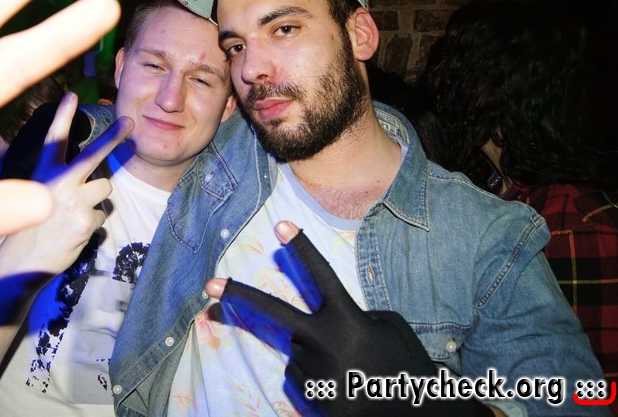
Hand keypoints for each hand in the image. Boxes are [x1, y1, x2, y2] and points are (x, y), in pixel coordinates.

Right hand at [0, 93, 132, 276]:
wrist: (23, 261)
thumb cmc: (31, 226)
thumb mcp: (36, 193)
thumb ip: (63, 179)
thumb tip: (95, 172)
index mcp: (44, 171)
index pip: (55, 138)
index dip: (63, 115)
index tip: (72, 94)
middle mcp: (59, 181)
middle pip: (94, 154)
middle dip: (114, 136)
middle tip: (131, 122)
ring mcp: (73, 200)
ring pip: (105, 187)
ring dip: (98, 199)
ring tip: (76, 214)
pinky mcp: (86, 219)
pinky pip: (103, 213)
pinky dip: (94, 222)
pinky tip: (76, 231)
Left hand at [207, 221, 491, 415]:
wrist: (413, 415)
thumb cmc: (406, 367)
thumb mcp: (390, 328)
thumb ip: (356, 315)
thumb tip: (326, 320)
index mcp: (348, 318)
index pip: (320, 274)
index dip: (302, 248)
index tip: (281, 225)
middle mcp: (323, 341)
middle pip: (273, 311)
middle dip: (239, 296)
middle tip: (210, 285)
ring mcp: (314, 372)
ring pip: (296, 351)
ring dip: (313, 354)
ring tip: (347, 369)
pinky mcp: (310, 398)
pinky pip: (300, 377)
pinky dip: (315, 378)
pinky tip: (342, 387)